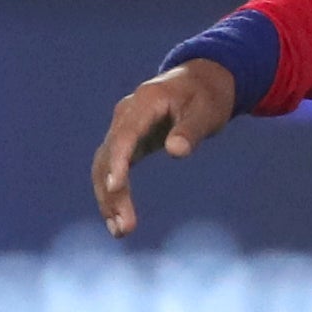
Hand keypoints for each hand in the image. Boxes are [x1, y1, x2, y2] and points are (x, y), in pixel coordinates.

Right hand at [91, 59, 235, 237]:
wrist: (201, 80)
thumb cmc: (207, 95)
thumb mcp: (206, 110)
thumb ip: (190, 130)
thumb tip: (176, 151)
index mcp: (145, 102)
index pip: (125, 134)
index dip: (118, 161)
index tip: (116, 187)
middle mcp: (126, 114)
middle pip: (109, 155)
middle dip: (112, 192)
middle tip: (124, 228)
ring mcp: (123, 127)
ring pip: (105, 166)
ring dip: (108, 198)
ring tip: (120, 231)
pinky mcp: (127, 141)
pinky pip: (112, 168)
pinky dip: (113, 192)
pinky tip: (118, 219)